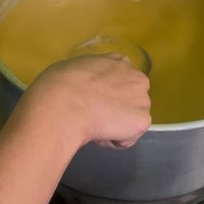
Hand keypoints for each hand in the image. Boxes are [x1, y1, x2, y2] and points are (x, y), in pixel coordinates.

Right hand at [18, 54, 150, 148]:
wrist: (64, 105)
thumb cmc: (60, 85)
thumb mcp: (73, 68)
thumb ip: (89, 75)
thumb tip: (86, 87)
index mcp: (119, 62)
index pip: (122, 79)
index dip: (110, 93)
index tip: (96, 100)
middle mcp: (136, 78)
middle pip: (132, 100)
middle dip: (117, 110)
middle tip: (95, 116)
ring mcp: (143, 100)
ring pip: (131, 121)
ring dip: (115, 127)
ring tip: (93, 126)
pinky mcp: (143, 121)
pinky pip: (128, 138)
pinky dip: (115, 141)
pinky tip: (99, 134)